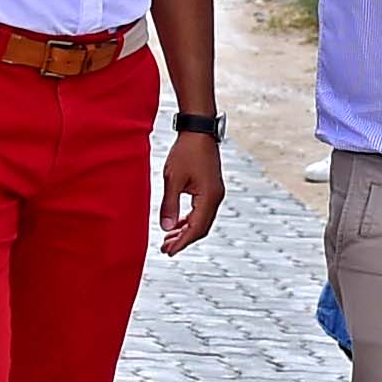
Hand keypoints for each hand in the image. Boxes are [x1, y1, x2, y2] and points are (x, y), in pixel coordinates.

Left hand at [158, 127, 224, 255]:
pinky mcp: (211, 188)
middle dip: (183, 240)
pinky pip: (201, 211)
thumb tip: (166, 228)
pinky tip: (177, 224)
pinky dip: (189, 220)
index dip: (182, 242)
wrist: (199, 130)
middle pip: (201, 228)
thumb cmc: (186, 151)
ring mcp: (215, 193)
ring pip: (202, 220)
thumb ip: (169, 205)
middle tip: (165, 249)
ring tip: (168, 239)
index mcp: (209, 197)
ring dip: (186, 231)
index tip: (169, 252)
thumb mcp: (173, 179)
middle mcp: (216, 197)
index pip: (196, 228)